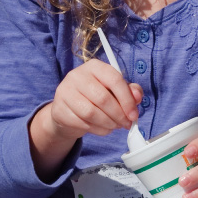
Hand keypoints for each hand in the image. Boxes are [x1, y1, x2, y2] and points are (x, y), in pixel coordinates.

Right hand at [28, 59, 141, 173]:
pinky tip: (103, 128)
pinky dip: (98, 130)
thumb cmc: (94, 97)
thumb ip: (129, 91)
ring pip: (91, 113)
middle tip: (126, 124)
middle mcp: (77, 75)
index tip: (134, 115)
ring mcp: (65, 92)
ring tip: (115, 126)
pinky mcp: (59, 109)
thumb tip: (137, 96)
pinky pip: (82, 123)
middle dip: (118, 115)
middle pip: (102, 98)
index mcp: (94, 66)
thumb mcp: (114, 91)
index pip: (114, 79)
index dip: (127, 99)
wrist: (67, 110)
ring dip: (108, 123)